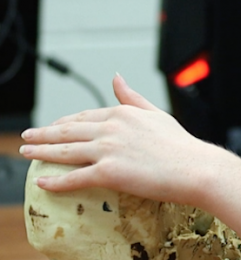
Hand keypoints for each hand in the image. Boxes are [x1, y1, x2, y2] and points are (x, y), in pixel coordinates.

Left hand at [19, 74, 219, 205]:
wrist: (195, 168)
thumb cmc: (181, 145)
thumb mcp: (156, 114)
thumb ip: (132, 97)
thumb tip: (116, 77)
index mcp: (122, 113)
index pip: (85, 115)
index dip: (64, 121)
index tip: (53, 126)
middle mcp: (111, 128)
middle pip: (67, 131)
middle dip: (43, 134)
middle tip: (26, 138)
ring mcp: (108, 150)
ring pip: (65, 151)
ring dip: (41, 153)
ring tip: (25, 154)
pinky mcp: (108, 173)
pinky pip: (74, 178)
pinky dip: (55, 182)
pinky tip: (41, 183)